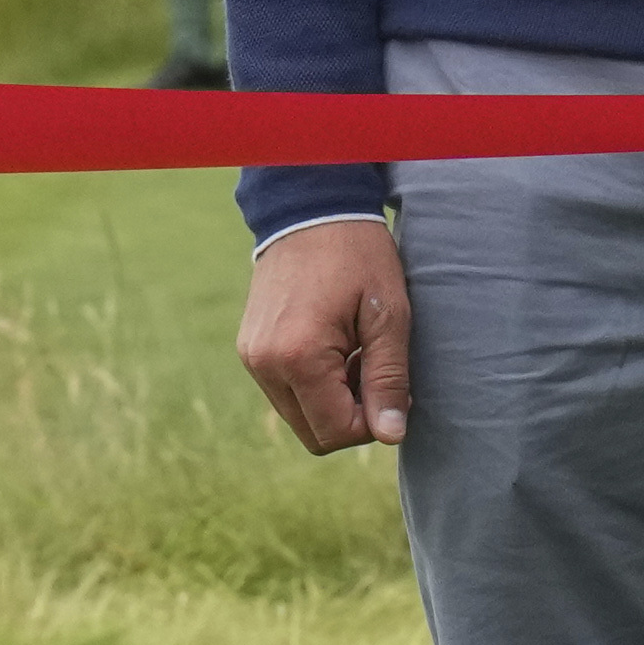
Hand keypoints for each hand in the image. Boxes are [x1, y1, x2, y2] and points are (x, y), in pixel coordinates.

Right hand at [237, 218, 408, 452]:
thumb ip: (389, 379)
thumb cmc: (358, 255)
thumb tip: (390, 435)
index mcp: (298, 357)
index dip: (372, 424)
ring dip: (333, 401)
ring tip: (356, 354)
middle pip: (313, 434)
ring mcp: (252, 357)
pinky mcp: (250, 349)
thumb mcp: (388, 316)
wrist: (310, 208)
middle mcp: (265, 364)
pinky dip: (314, 384)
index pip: (335, 432)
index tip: (393, 387)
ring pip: (298, 416)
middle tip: (376, 372)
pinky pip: (285, 392)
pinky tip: (335, 347)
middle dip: (352, 417)